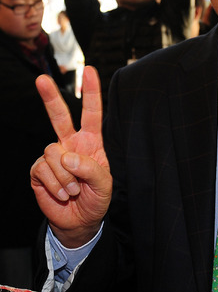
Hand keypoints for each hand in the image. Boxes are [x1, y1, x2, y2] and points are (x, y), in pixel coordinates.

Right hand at [30, 66, 111, 247]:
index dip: (91, 92)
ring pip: (53, 152)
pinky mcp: (39, 170)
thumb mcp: (104, 184)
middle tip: (41, 79)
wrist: (80, 221)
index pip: (92, 113)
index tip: (89, 70)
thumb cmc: (96, 199)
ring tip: (74, 190)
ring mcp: (53, 156)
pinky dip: (55, 185)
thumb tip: (66, 154)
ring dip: (66, 176)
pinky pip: (43, 170)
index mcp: (91, 142)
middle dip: (50, 98)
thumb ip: (90, 168)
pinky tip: (62, 193)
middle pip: (59, 117)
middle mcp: (70, 144)